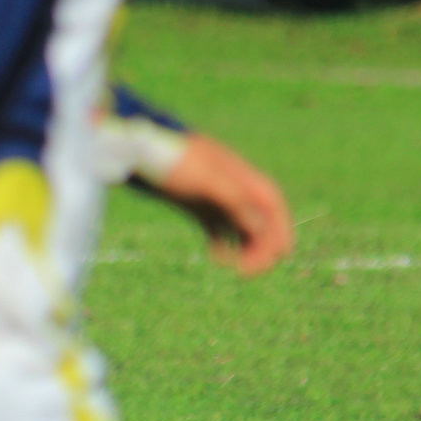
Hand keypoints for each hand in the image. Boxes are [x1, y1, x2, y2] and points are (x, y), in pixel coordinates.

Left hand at [148, 134, 293, 276]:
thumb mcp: (208, 180)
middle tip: (246, 272)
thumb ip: (235, 202)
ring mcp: (215, 198)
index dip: (281, 231)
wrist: (140, 148)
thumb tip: (260, 228)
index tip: (278, 256)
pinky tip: (214, 254)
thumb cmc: (177, 160)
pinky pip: (217, 230)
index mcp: (242, 177)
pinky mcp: (197, 206)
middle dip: (260, 247)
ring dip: (243, 248)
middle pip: (260, 221)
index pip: (273, 206)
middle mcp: (234, 188)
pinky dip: (221, 244)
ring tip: (231, 265)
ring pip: (240, 228)